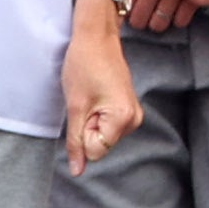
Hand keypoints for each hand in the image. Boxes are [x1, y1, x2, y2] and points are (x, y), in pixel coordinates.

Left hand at [61, 12, 141, 173]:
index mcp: (123, 118)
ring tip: (91, 95)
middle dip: (87, 127)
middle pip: (101, 145)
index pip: (96, 151)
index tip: (84, 107)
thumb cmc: (83, 65)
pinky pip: (107, 125)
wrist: (96, 36)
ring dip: (91, 120)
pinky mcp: (128, 107)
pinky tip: (96, 94)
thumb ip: (75, 142)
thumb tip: (77, 171)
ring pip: (103, 136)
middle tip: (87, 99)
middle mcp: (134, 119)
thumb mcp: (74, 107)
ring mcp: (133, 113)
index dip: (82, 133)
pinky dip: (96, 114)